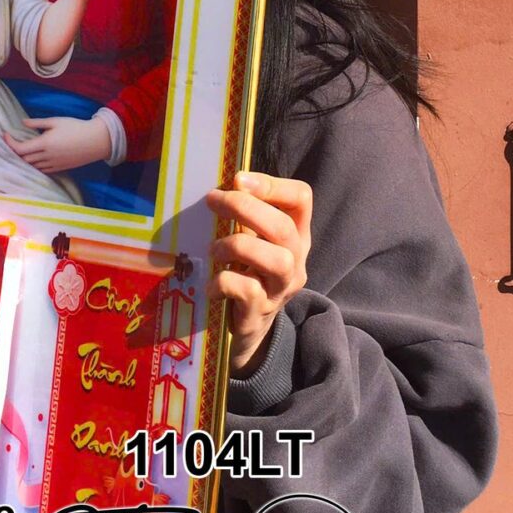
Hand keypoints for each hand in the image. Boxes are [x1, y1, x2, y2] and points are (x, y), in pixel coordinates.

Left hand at [2, 116, 111, 172]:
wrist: (96, 140)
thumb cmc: (76, 127)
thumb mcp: (56, 121)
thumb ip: (37, 123)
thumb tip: (23, 122)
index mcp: (44, 143)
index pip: (20, 148)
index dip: (10, 143)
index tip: (6, 135)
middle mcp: (47, 156)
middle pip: (23, 159)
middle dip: (15, 152)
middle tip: (12, 142)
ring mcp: (53, 164)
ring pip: (32, 166)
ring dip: (24, 160)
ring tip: (22, 151)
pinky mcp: (60, 168)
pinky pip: (42, 170)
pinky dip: (35, 165)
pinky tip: (34, 159)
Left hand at [206, 172, 311, 373]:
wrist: (246, 333)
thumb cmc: (245, 277)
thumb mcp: (251, 245)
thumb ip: (245, 219)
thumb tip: (220, 186)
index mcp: (295, 237)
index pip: (302, 199)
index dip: (272, 185)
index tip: (238, 179)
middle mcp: (295, 261)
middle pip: (284, 228)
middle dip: (245, 208)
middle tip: (212, 202)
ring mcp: (280, 289)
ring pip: (276, 260)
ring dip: (237, 246)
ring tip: (213, 250)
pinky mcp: (259, 312)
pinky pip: (247, 290)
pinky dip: (223, 281)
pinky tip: (211, 284)